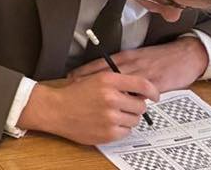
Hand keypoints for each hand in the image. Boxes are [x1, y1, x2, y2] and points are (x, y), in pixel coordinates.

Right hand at [19, 70, 159, 144]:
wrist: (56, 109)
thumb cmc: (74, 94)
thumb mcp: (94, 78)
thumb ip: (117, 81)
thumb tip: (138, 88)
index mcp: (108, 80)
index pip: (142, 84)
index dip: (153, 91)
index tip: (155, 95)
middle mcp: (111, 98)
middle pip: (140, 105)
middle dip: (135, 105)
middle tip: (125, 105)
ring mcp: (110, 116)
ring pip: (135, 120)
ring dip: (128, 118)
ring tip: (112, 114)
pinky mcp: (109, 132)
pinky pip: (126, 132)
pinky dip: (120, 129)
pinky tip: (107, 122)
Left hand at [69, 38, 208, 93]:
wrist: (185, 54)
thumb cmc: (162, 57)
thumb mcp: (139, 57)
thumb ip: (124, 66)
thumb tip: (106, 77)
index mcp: (126, 56)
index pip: (101, 63)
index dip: (85, 71)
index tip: (71, 77)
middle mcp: (132, 63)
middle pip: (106, 73)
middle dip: (89, 82)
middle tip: (74, 89)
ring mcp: (143, 73)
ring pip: (120, 83)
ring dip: (106, 92)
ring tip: (93, 101)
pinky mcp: (155, 82)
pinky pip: (139, 92)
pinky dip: (129, 98)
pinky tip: (121, 106)